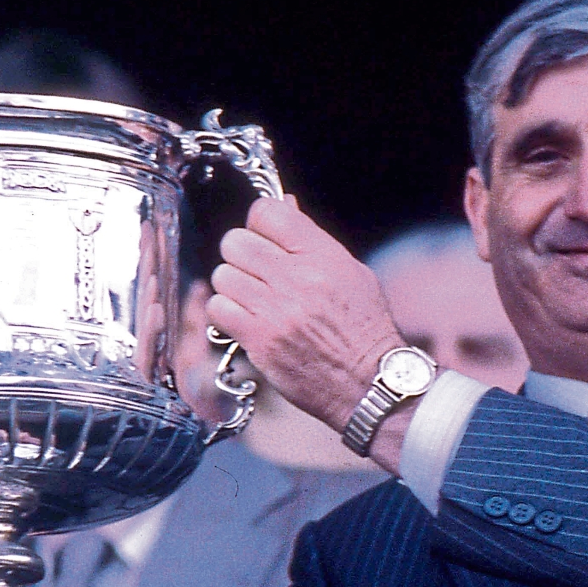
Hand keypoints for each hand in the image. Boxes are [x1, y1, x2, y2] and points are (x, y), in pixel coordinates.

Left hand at [207, 195, 405, 436]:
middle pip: (235, 241)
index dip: (259, 221)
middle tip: (254, 270)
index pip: (266, 212)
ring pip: (222, 275)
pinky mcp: (258, 339)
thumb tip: (283, 204)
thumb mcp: (351, 272)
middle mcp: (296, 278)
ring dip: (232, 285)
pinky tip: (245, 319)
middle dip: (241, 253)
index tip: (263, 235)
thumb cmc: (363, 327)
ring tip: (252, 298)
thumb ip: (312, 240)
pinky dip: (227, 312)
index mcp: (321, 256)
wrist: (368, 381)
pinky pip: (219, 308)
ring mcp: (274, 309)